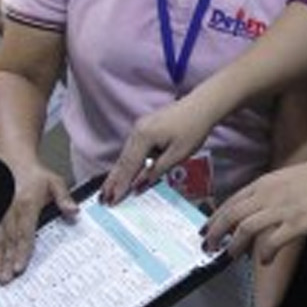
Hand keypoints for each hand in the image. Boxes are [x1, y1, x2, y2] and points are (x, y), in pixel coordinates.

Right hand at [0, 162, 77, 281]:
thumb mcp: (54, 181)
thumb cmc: (34, 173)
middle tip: (6, 279)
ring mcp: (0, 211)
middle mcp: (11, 209)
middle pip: (9, 240)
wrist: (13, 158)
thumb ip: (64, 198)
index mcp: (27, 203)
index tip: (20, 266)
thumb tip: (74, 211)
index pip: (25, 232)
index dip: (22, 251)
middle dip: (7, 261)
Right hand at [99, 95, 218, 202]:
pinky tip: (124, 172)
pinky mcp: (145, 127)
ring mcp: (140, 127)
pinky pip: (133, 148)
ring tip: (109, 189)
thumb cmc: (194, 129)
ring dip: (119, 172)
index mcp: (144, 137)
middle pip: (123, 160)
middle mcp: (137, 130)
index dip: (121, 185)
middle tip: (104, 198)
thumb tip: (139, 185)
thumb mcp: (177, 155)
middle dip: (113, 180)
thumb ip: (157, 171)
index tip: (113, 200)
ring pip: (126, 154)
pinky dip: (128, 162)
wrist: (203, 106)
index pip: (129, 166)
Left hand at [204, 157, 306, 265]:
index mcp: (265, 183)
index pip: (232, 201)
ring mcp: (281, 209)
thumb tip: (255, 207)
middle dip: (217, 232)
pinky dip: (264, 253)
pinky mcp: (296, 224)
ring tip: (230, 255)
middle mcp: (268, 195)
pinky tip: (265, 260)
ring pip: (246, 228)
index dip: (216, 217)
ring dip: (235, 244)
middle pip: (232, 215)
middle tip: (209, 246)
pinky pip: (272, 241)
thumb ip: (269, 192)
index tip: (207, 228)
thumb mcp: (286, 177)